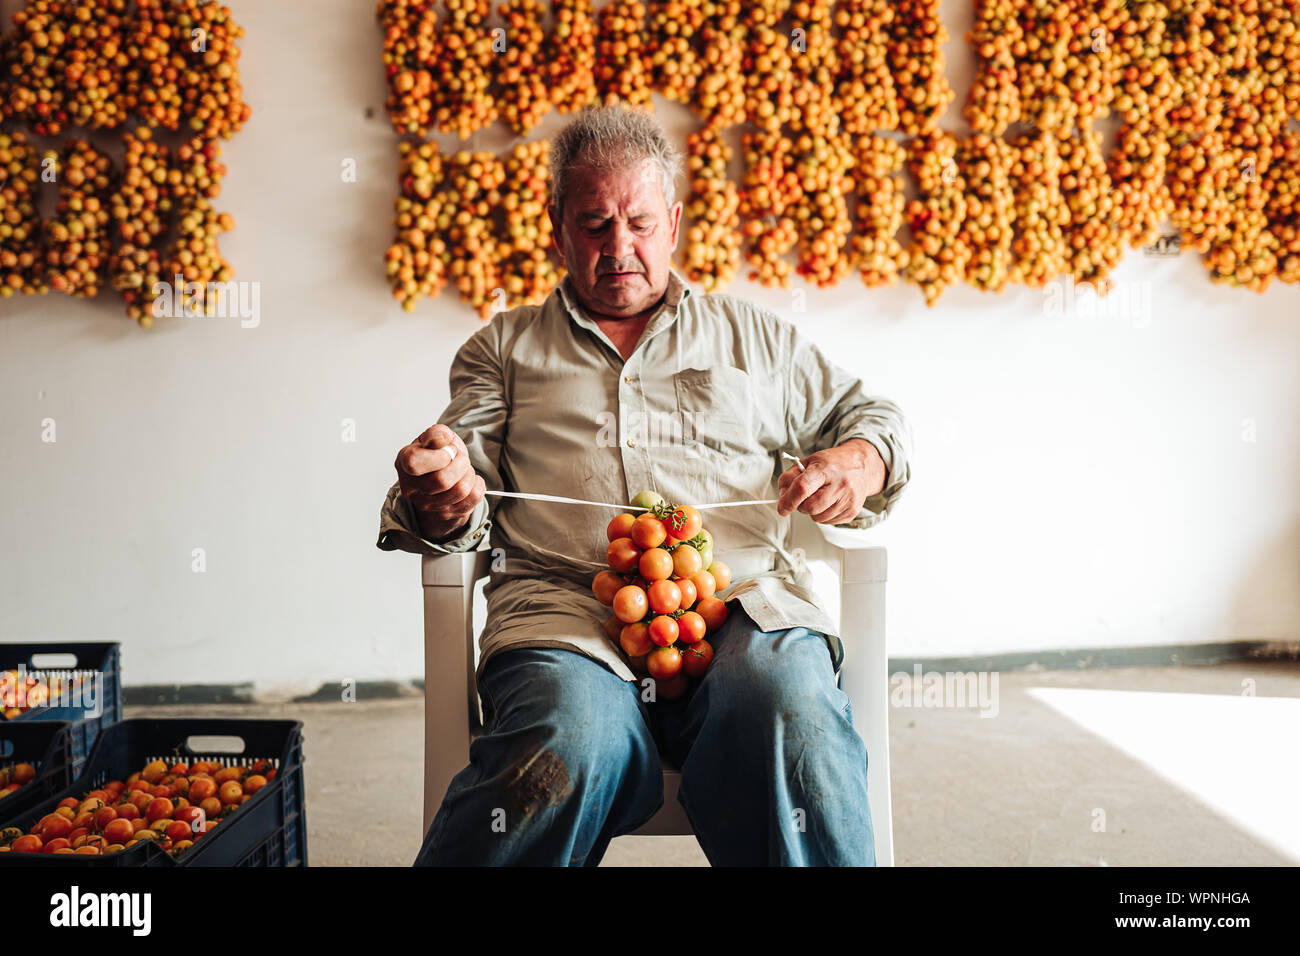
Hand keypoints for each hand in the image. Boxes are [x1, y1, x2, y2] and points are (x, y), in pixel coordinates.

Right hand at [394, 424, 485, 540]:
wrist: (441, 477)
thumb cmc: (436, 454)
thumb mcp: (434, 437)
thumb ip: (436, 433)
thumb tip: (443, 438)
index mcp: (403, 463)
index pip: (414, 463)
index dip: (439, 456)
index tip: (448, 450)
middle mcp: (411, 488)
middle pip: (442, 480)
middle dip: (460, 463)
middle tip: (460, 457)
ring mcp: (427, 504)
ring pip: (460, 490)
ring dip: (469, 474)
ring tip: (463, 468)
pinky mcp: (446, 513)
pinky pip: (473, 497)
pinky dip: (477, 483)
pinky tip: (468, 479)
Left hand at [776, 439, 885, 524]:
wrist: (861, 466)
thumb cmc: (834, 464)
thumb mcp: (809, 462)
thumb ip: (790, 477)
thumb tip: (782, 496)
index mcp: (826, 469)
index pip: (803, 488)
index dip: (789, 500)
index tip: (782, 507)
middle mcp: (840, 484)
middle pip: (810, 507)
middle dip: (801, 505)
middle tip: (805, 496)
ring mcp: (848, 499)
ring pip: (818, 518)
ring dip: (813, 511)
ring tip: (820, 496)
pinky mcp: (852, 511)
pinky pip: (828, 522)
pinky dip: (824, 515)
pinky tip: (830, 502)